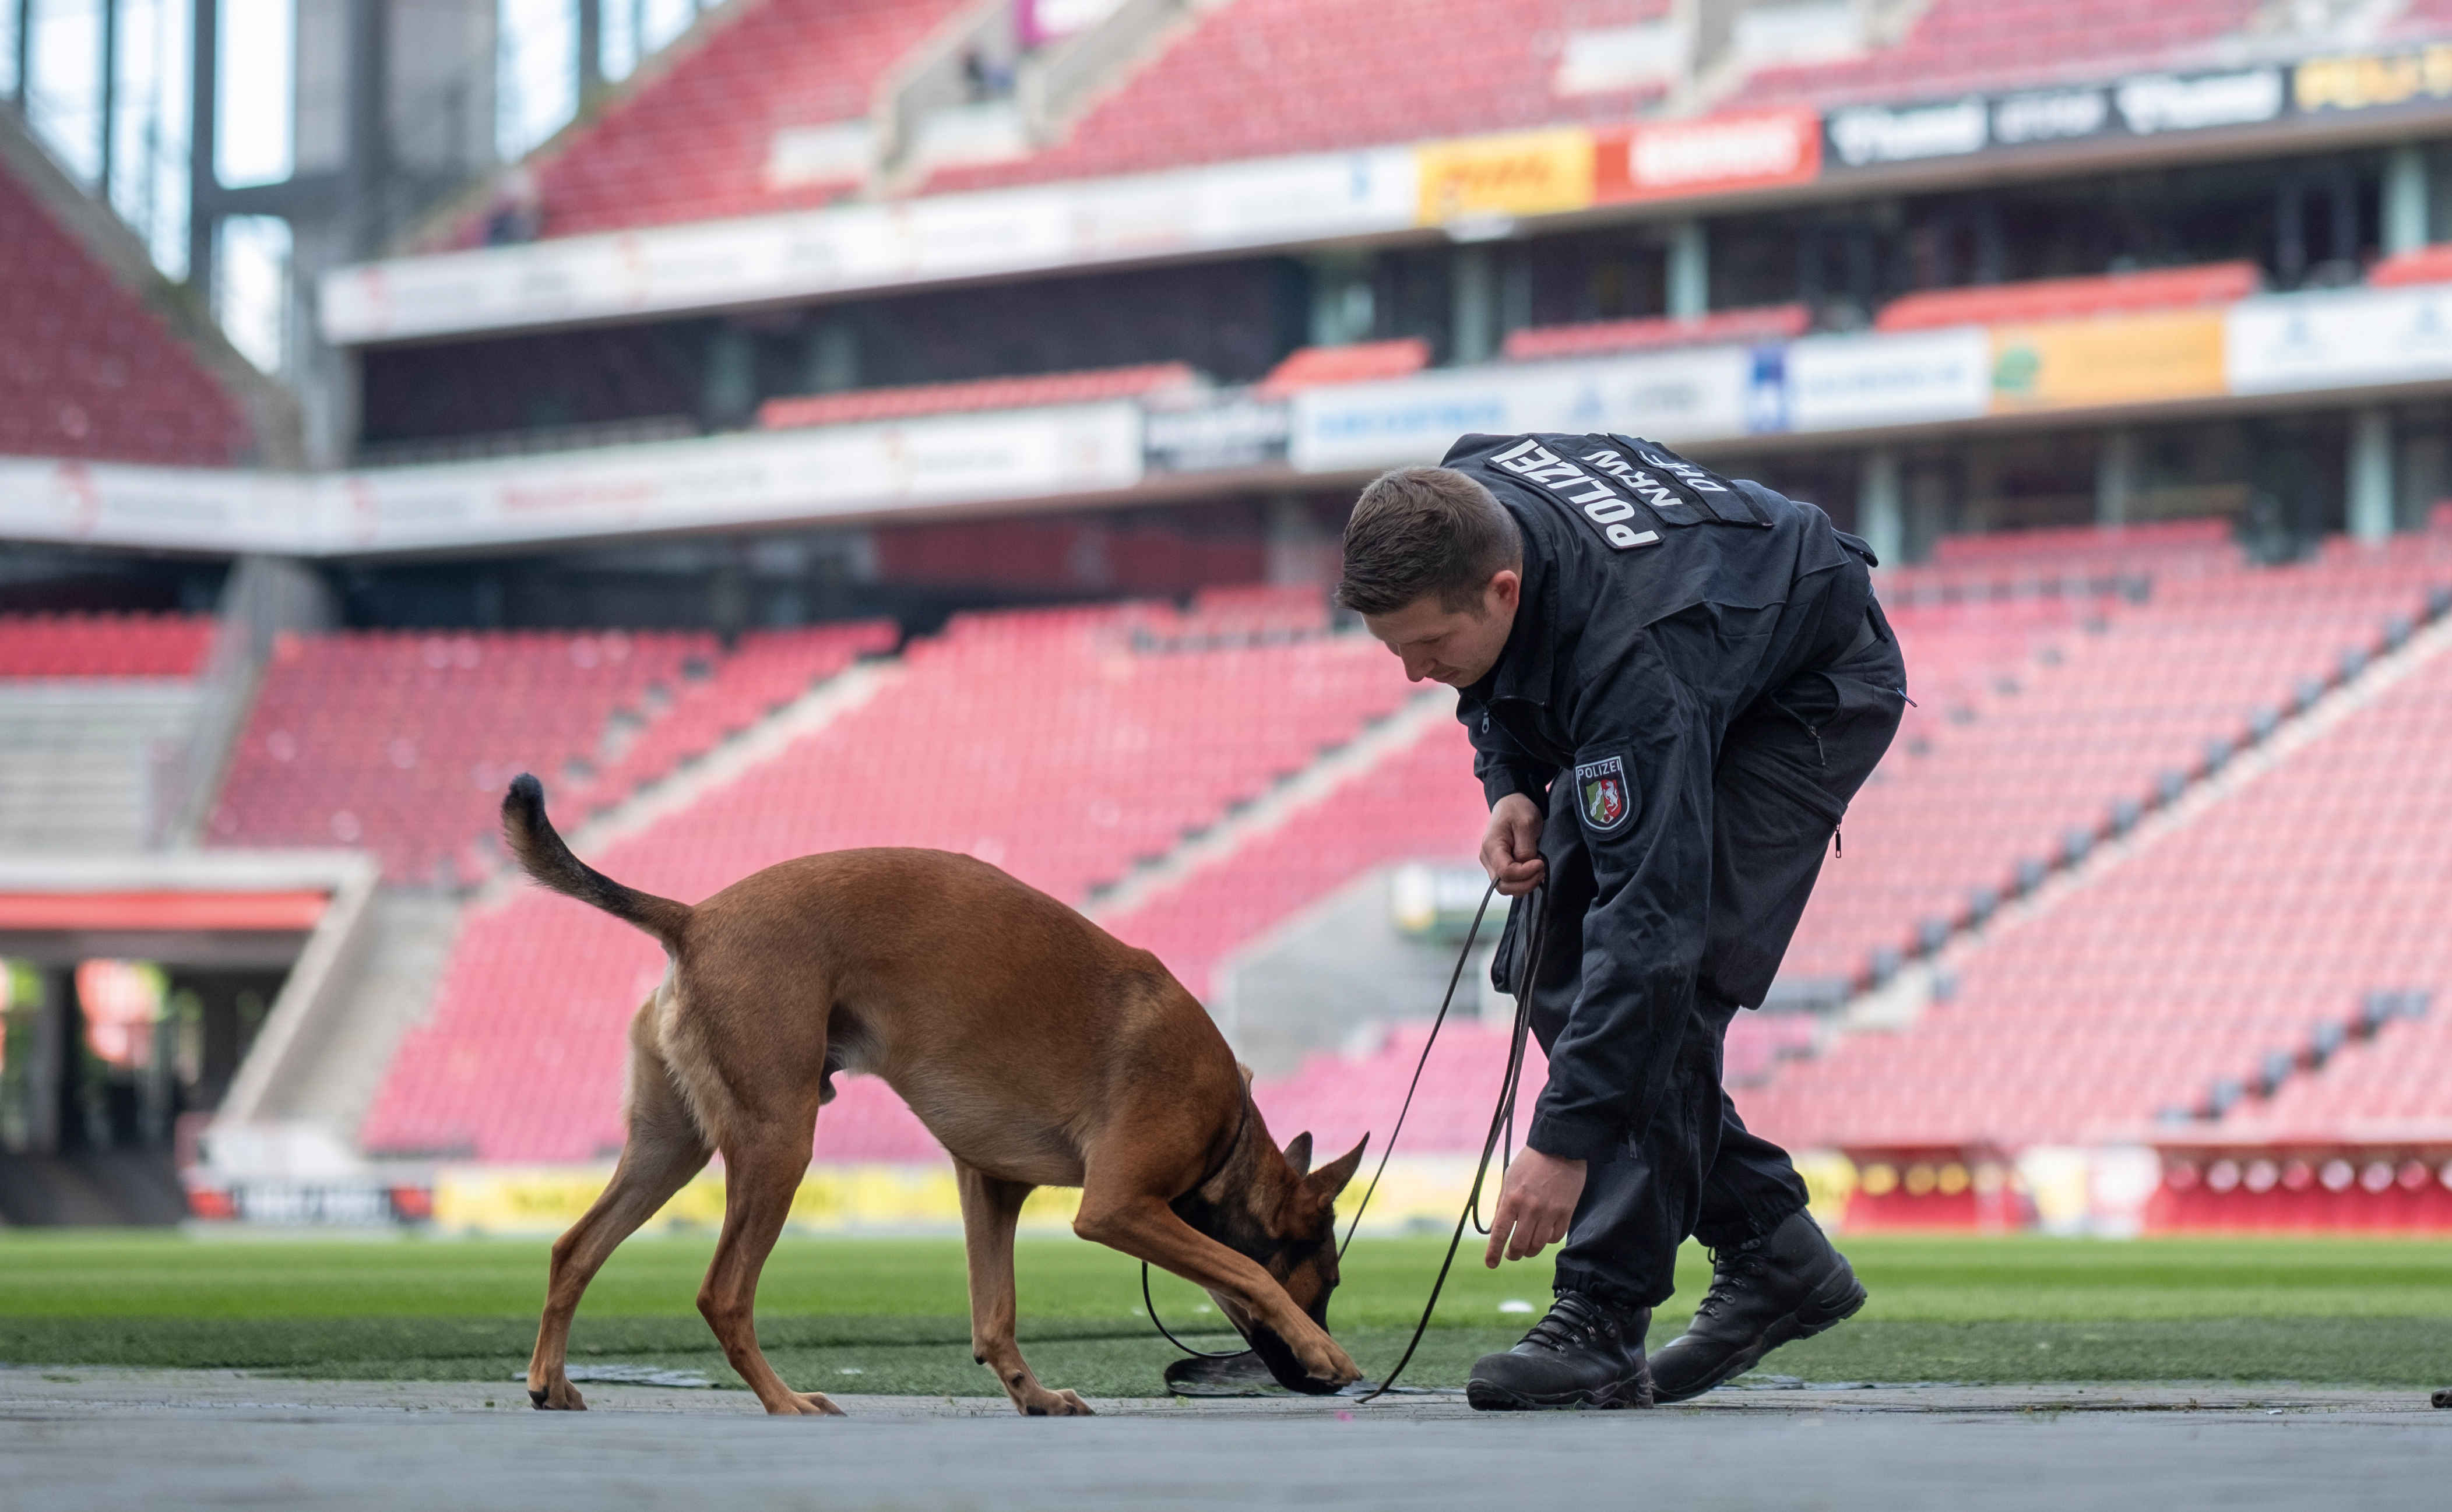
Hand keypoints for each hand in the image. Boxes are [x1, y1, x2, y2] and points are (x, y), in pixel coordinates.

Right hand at [1479, 794, 1545, 896]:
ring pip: (1506, 887)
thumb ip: (1526, 849)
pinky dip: (1523, 882)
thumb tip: (1527, 867)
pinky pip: (1509, 882)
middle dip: (1526, 883)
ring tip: (1539, 870)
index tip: (1541, 863)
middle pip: (1503, 885)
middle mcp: (1487, 858)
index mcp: (1491, 846)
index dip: (1525, 873)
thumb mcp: (1527, 824)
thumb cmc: (1518, 809)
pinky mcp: (1499, 866)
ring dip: (1525, 884)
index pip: (1505, 872)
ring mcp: (1492, 864)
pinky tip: (1533, 871)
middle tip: (1542, 870)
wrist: (1511, 803)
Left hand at [1483, 1147, 1583, 1266]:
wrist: (1560, 1148)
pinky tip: (1543, 1235)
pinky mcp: (1566, 1212)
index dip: (1494, 1252)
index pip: (1500, 1232)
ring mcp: (1550, 1211)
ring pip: (1538, 1245)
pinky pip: (1555, 1238)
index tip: (1491, 1263)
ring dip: (1529, 1251)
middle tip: (1511, 1254)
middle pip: (1520, 1245)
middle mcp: (1530, 1208)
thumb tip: (1497, 1228)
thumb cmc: (1531, 1163)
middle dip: (1513, 1254)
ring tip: (1526, 1249)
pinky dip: (1547, 1240)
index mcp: (1512, 1198)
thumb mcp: (1510, 1179)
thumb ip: (1503, 1204)